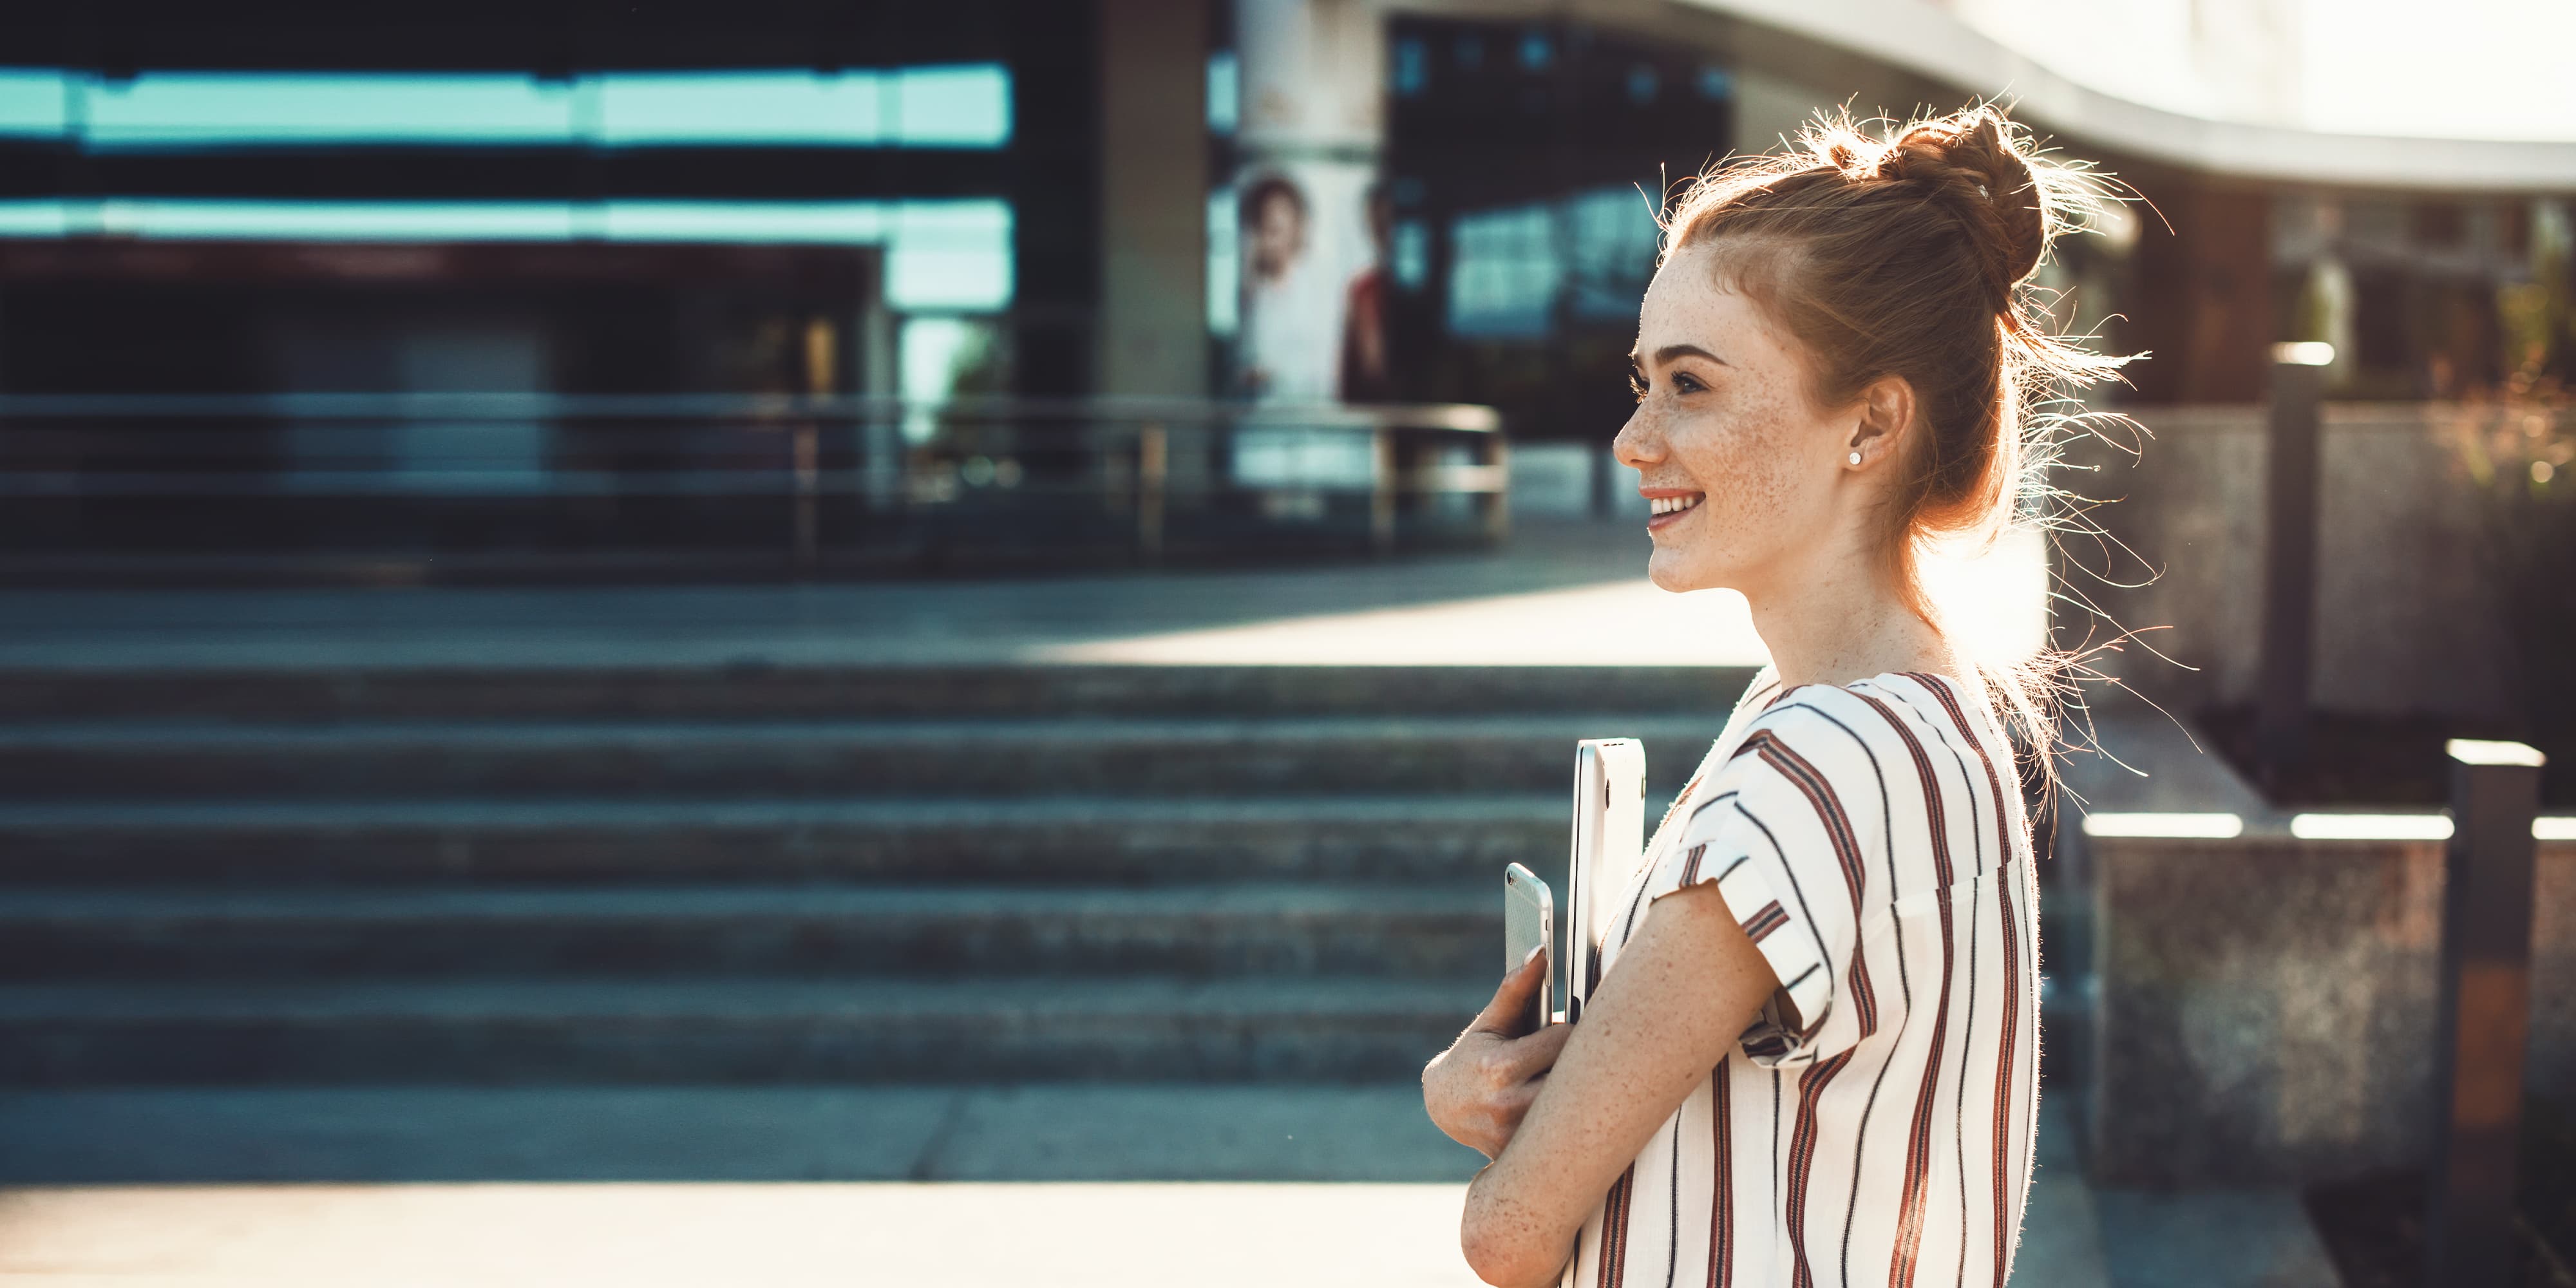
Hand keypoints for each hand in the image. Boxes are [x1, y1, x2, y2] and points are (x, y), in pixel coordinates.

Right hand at [1422, 948, 1573, 1159]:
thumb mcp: (1490, 1022)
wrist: (1446, 1107)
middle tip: (1579, 1055)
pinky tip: (1566, 1111)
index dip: (1570, 1033)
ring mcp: (1515, 1136)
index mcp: (1499, 1067)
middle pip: (1573, 1077)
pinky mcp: (1523, 1155)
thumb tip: (1541, 950)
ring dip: (1577, 1092)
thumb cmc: (1472, 1056)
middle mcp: (1508, 1105)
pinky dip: (1571, 1120)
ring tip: (1570, 1080)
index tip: (1565, 1033)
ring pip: (1573, 1108)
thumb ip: (1517, 988)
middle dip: (1578, 1064)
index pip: (1564, 1042)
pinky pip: (1563, 1133)